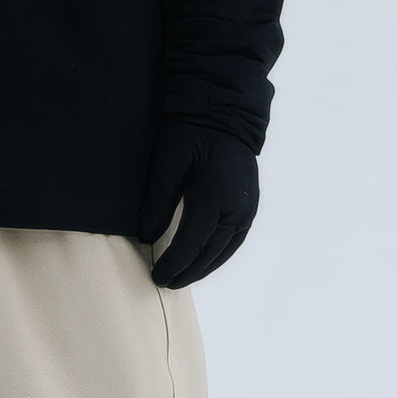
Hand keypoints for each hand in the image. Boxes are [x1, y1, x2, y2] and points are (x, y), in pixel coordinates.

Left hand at [138, 121, 259, 287]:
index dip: (174, 263)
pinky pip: (233, 241)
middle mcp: (238, 208)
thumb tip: (146, 237)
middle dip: (187, 271)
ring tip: (181, 278)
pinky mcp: (249, 208)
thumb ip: (158, 202)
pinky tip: (203, 262)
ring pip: (224, 251)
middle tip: (164, 281)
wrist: (225, 115)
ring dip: (202, 268)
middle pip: (210, 253)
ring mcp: (247, 210)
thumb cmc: (192, 134)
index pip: (192, 243)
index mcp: (217, 197)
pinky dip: (217, 256)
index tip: (157, 276)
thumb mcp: (168, 163)